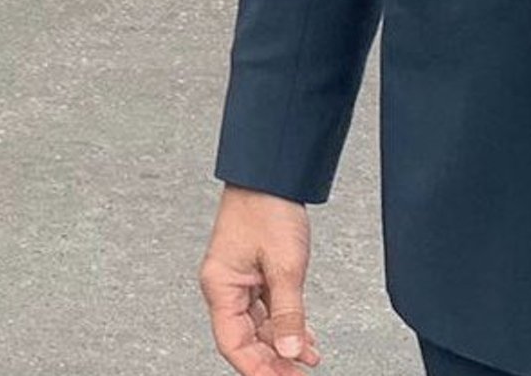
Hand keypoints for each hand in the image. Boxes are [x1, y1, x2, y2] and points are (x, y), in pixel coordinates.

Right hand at [200, 184, 318, 373]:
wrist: (271, 174)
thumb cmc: (267, 208)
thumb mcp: (285, 266)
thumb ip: (289, 314)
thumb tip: (291, 353)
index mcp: (220, 286)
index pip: (232, 343)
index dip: (256, 369)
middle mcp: (226, 286)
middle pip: (245, 339)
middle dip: (273, 361)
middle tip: (299, 375)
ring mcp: (241, 281)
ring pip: (259, 327)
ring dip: (284, 345)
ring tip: (309, 361)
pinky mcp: (255, 273)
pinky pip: (268, 310)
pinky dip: (287, 325)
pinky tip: (306, 339)